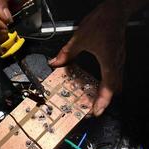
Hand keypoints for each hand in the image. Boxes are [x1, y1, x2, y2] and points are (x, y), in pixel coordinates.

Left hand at [49, 0, 126, 116]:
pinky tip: (98, 84)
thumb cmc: (102, 22)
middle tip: (92, 108)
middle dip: (103, 102)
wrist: (115, 11)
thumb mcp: (79, 38)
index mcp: (108, 62)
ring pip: (115, 85)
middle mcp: (116, 64)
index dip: (102, 103)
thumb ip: (66, 53)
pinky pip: (114, 76)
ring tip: (94, 100)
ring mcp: (118, 62)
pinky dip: (107, 85)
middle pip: (113, 90)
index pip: (108, 89)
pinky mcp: (117, 58)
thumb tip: (55, 62)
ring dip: (105, 94)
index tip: (96, 112)